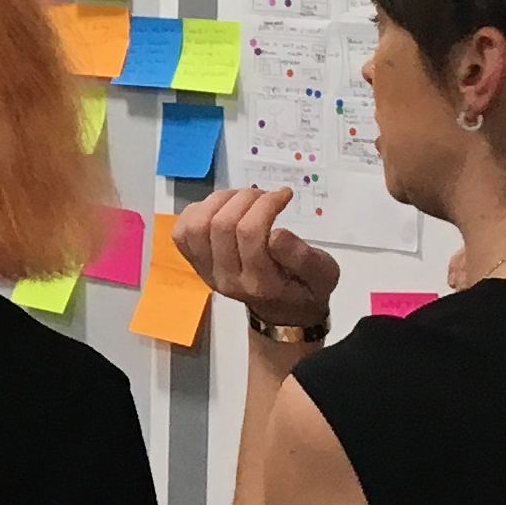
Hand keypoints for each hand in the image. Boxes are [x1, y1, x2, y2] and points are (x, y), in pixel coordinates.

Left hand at [174, 188, 338, 329]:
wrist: (283, 310)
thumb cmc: (305, 287)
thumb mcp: (323, 275)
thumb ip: (304, 258)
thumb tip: (276, 235)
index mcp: (260, 283)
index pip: (250, 234)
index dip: (267, 204)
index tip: (284, 194)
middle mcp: (228, 279)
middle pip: (221, 225)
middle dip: (245, 198)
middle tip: (265, 195)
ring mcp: (208, 272)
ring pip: (197, 225)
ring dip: (220, 201)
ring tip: (244, 199)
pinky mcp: (197, 263)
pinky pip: (182, 232)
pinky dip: (199, 212)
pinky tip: (223, 210)